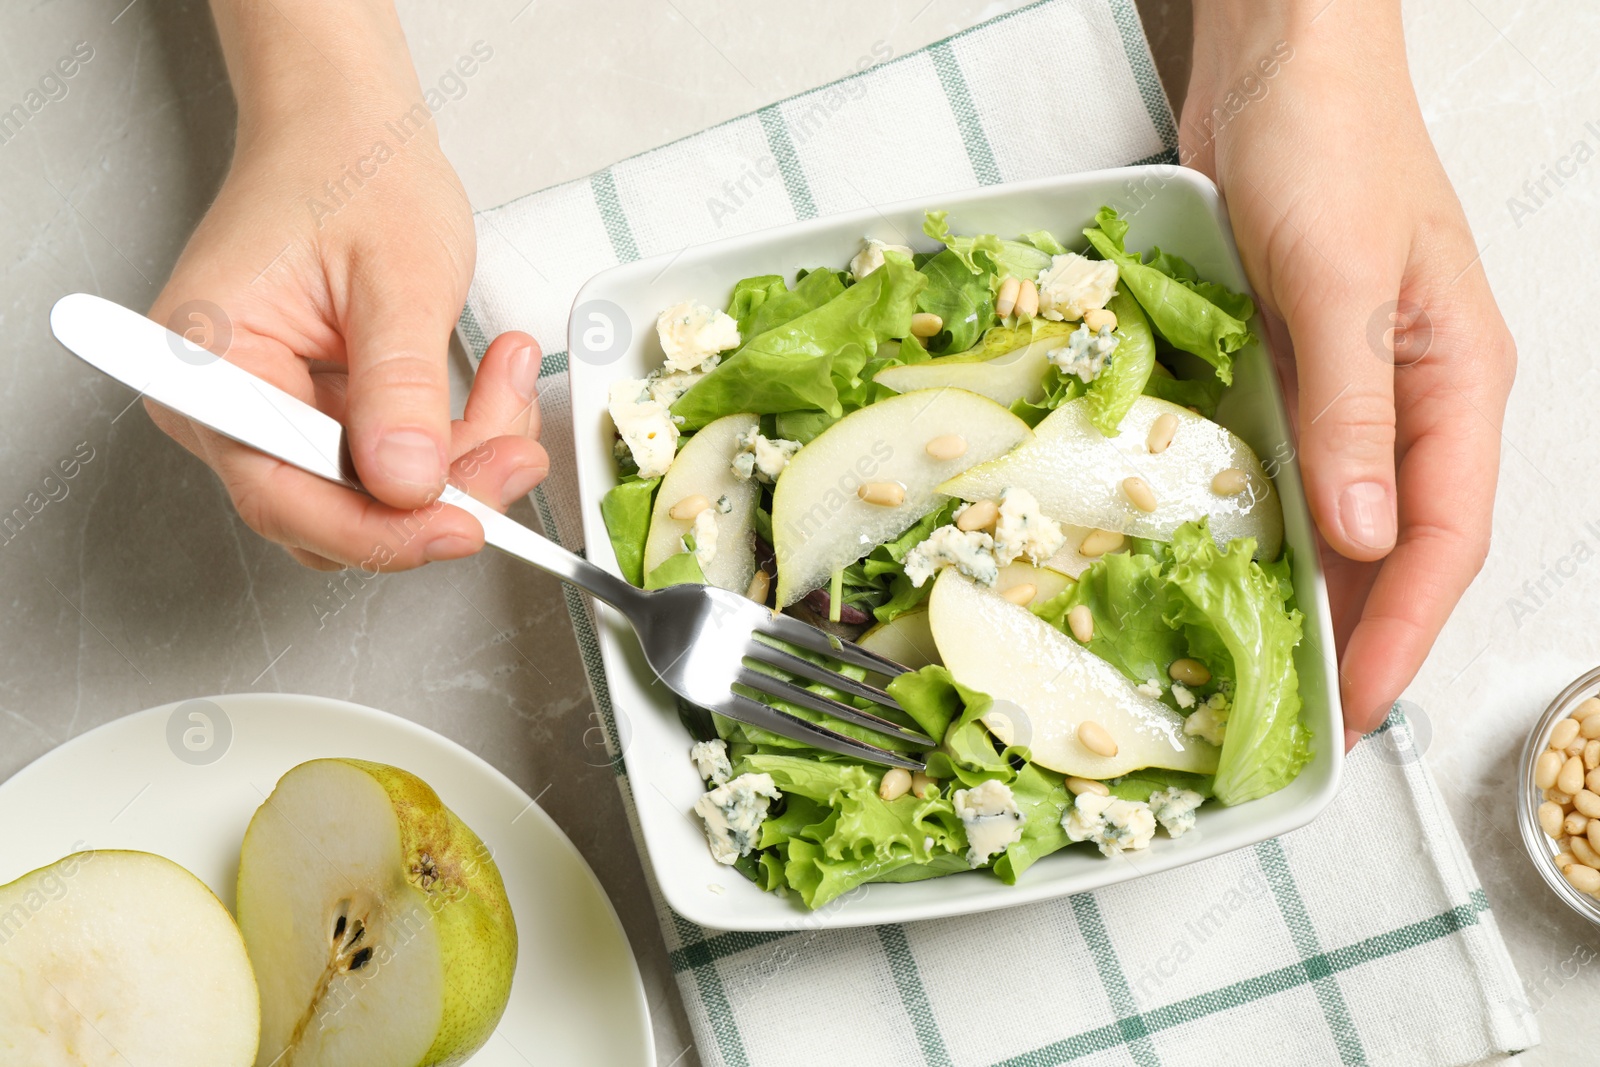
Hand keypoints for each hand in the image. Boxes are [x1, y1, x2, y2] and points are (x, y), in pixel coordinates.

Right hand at [148, 0, 547, 570]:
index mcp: (208, 367)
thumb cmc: (352, 171)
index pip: (281, 493)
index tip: (463, 525)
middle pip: (331, 510)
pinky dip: (456, 439)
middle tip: (516, 449)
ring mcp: (272, 415)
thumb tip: (408, 486)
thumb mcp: (397, 276)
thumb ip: (399, 385)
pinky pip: (394, 464)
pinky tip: (494, 382)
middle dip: (438, 493)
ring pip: (376, 497)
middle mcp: (225, 406)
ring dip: (461, 460)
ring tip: (510, 381)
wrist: (349, 128)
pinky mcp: (321, 416)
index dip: (377, 529)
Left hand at [1183, 1, 1515, 739]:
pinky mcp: (1293, 362)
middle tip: (1300, 713)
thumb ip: (1352, 408)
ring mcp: (1351, 382)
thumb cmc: (1330, 140)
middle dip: (1360, 634)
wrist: (1279, 58)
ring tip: (1262, 664)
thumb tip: (1364, 536)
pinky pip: (1289, 467)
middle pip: (1399, 546)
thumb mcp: (1341, 279)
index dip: (1403, 635)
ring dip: (1311, 589)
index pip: (1445, 539)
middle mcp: (1412, 396)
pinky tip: (1225, 559)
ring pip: (1343, 514)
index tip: (1356, 709)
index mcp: (1456, 381)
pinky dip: (1265, 521)